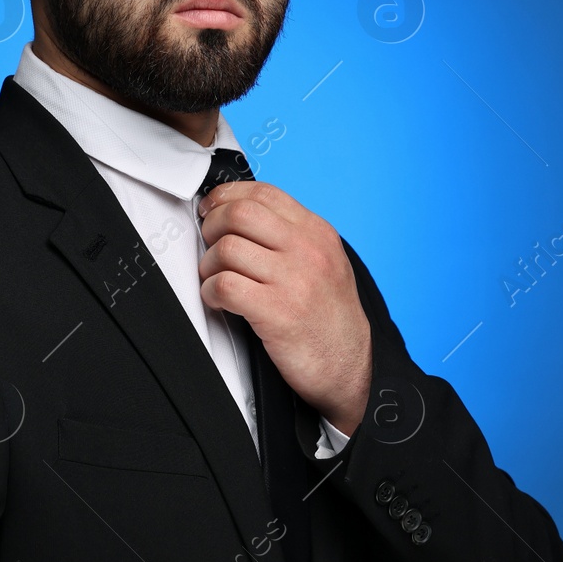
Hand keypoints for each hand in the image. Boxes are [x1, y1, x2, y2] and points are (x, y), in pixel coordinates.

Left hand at [197, 180, 371, 435]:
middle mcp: (307, 250)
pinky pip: (224, 286)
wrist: (353, 368)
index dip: (227, 196)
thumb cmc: (331, 319)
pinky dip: (210, 293)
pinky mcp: (277, 312)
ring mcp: (293, 280)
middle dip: (212, 227)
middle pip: (239, 214)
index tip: (212, 209)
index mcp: (317, 233)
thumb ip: (291, 237)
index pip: (263, 193)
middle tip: (210, 246)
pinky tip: (220, 302)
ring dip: (209, 265)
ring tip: (216, 280)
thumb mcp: (324, 263)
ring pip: (226, 249)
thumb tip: (239, 216)